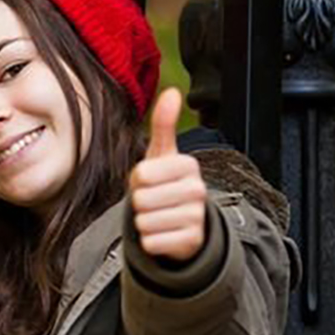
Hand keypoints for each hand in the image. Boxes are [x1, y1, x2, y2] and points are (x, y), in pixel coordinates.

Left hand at [129, 88, 207, 261]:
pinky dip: (150, 242)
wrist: (182, 225)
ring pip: (144, 222)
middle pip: (140, 200)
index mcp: (188, 165)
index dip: (137, 182)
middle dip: (139, 204)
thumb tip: (172, 91)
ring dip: (143, 223)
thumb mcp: (162, 155)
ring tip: (159, 217)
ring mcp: (197, 216)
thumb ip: (164, 125)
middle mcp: (198, 189)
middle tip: (154, 203)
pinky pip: (151, 243)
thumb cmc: (165, 185)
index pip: (140, 175)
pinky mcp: (191, 241)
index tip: (151, 182)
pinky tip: (164, 235)